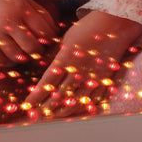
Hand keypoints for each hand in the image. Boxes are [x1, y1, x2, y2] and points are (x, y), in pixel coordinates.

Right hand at [0, 0, 56, 64]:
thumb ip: (40, 14)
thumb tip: (55, 32)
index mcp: (20, 9)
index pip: (44, 32)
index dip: (51, 39)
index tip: (49, 38)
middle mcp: (8, 23)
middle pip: (33, 48)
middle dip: (39, 50)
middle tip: (39, 47)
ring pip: (18, 57)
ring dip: (25, 56)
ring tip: (25, 50)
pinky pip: (2, 61)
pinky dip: (10, 61)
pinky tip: (12, 53)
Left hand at [27, 10, 141, 116]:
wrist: (114, 25)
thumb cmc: (87, 29)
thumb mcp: (66, 41)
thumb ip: (56, 57)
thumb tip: (44, 69)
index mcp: (66, 60)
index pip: (47, 83)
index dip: (35, 97)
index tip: (27, 106)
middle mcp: (78, 72)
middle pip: (59, 96)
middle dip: (45, 108)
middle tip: (36, 116)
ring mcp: (92, 78)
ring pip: (75, 101)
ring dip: (62, 111)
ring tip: (52, 116)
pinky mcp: (104, 80)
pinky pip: (92, 99)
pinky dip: (82, 107)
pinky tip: (75, 110)